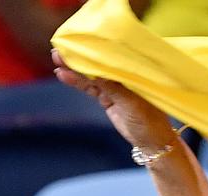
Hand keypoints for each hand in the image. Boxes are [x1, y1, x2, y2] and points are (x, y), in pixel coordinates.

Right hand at [52, 50, 178, 152]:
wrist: (150, 141)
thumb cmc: (148, 120)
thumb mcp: (131, 103)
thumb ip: (114, 88)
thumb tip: (97, 72)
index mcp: (134, 70)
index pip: (112, 55)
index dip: (94, 49)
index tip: (78, 42)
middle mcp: (123, 75)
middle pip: (98, 63)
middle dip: (79, 57)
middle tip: (60, 50)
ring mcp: (114, 87)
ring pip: (91, 75)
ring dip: (74, 69)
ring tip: (57, 60)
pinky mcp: (107, 98)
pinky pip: (90, 88)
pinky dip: (77, 82)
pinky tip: (64, 75)